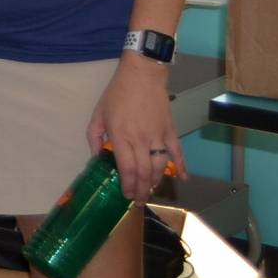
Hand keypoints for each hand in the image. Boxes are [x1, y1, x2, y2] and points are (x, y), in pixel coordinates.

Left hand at [90, 58, 182, 200]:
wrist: (142, 75)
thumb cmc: (117, 94)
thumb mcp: (98, 114)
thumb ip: (94, 137)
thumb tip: (97, 157)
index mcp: (121, 137)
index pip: (127, 169)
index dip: (128, 185)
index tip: (127, 196)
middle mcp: (141, 141)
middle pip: (144, 173)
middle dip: (142, 190)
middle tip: (140, 201)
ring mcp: (158, 137)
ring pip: (160, 167)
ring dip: (157, 182)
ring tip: (151, 190)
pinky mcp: (170, 131)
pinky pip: (178, 152)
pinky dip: (182, 166)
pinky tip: (183, 178)